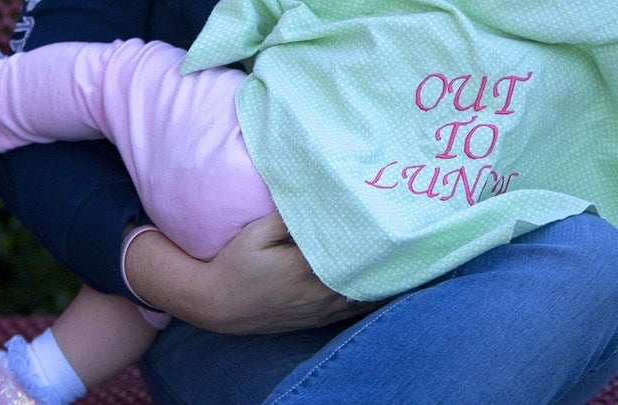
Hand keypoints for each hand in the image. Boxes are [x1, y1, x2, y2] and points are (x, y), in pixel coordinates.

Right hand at [126, 212, 378, 333]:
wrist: (216, 305)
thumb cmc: (234, 264)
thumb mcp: (256, 233)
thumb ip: (288, 216)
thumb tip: (319, 198)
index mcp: (309, 268)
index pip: (354, 248)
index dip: (375, 233)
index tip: (394, 216)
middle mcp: (323, 292)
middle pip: (367, 271)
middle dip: (386, 252)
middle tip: (406, 231)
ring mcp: (323, 310)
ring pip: (367, 292)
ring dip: (383, 274)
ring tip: (403, 253)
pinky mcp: (320, 320)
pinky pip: (357, 310)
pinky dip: (375, 295)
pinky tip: (388, 282)